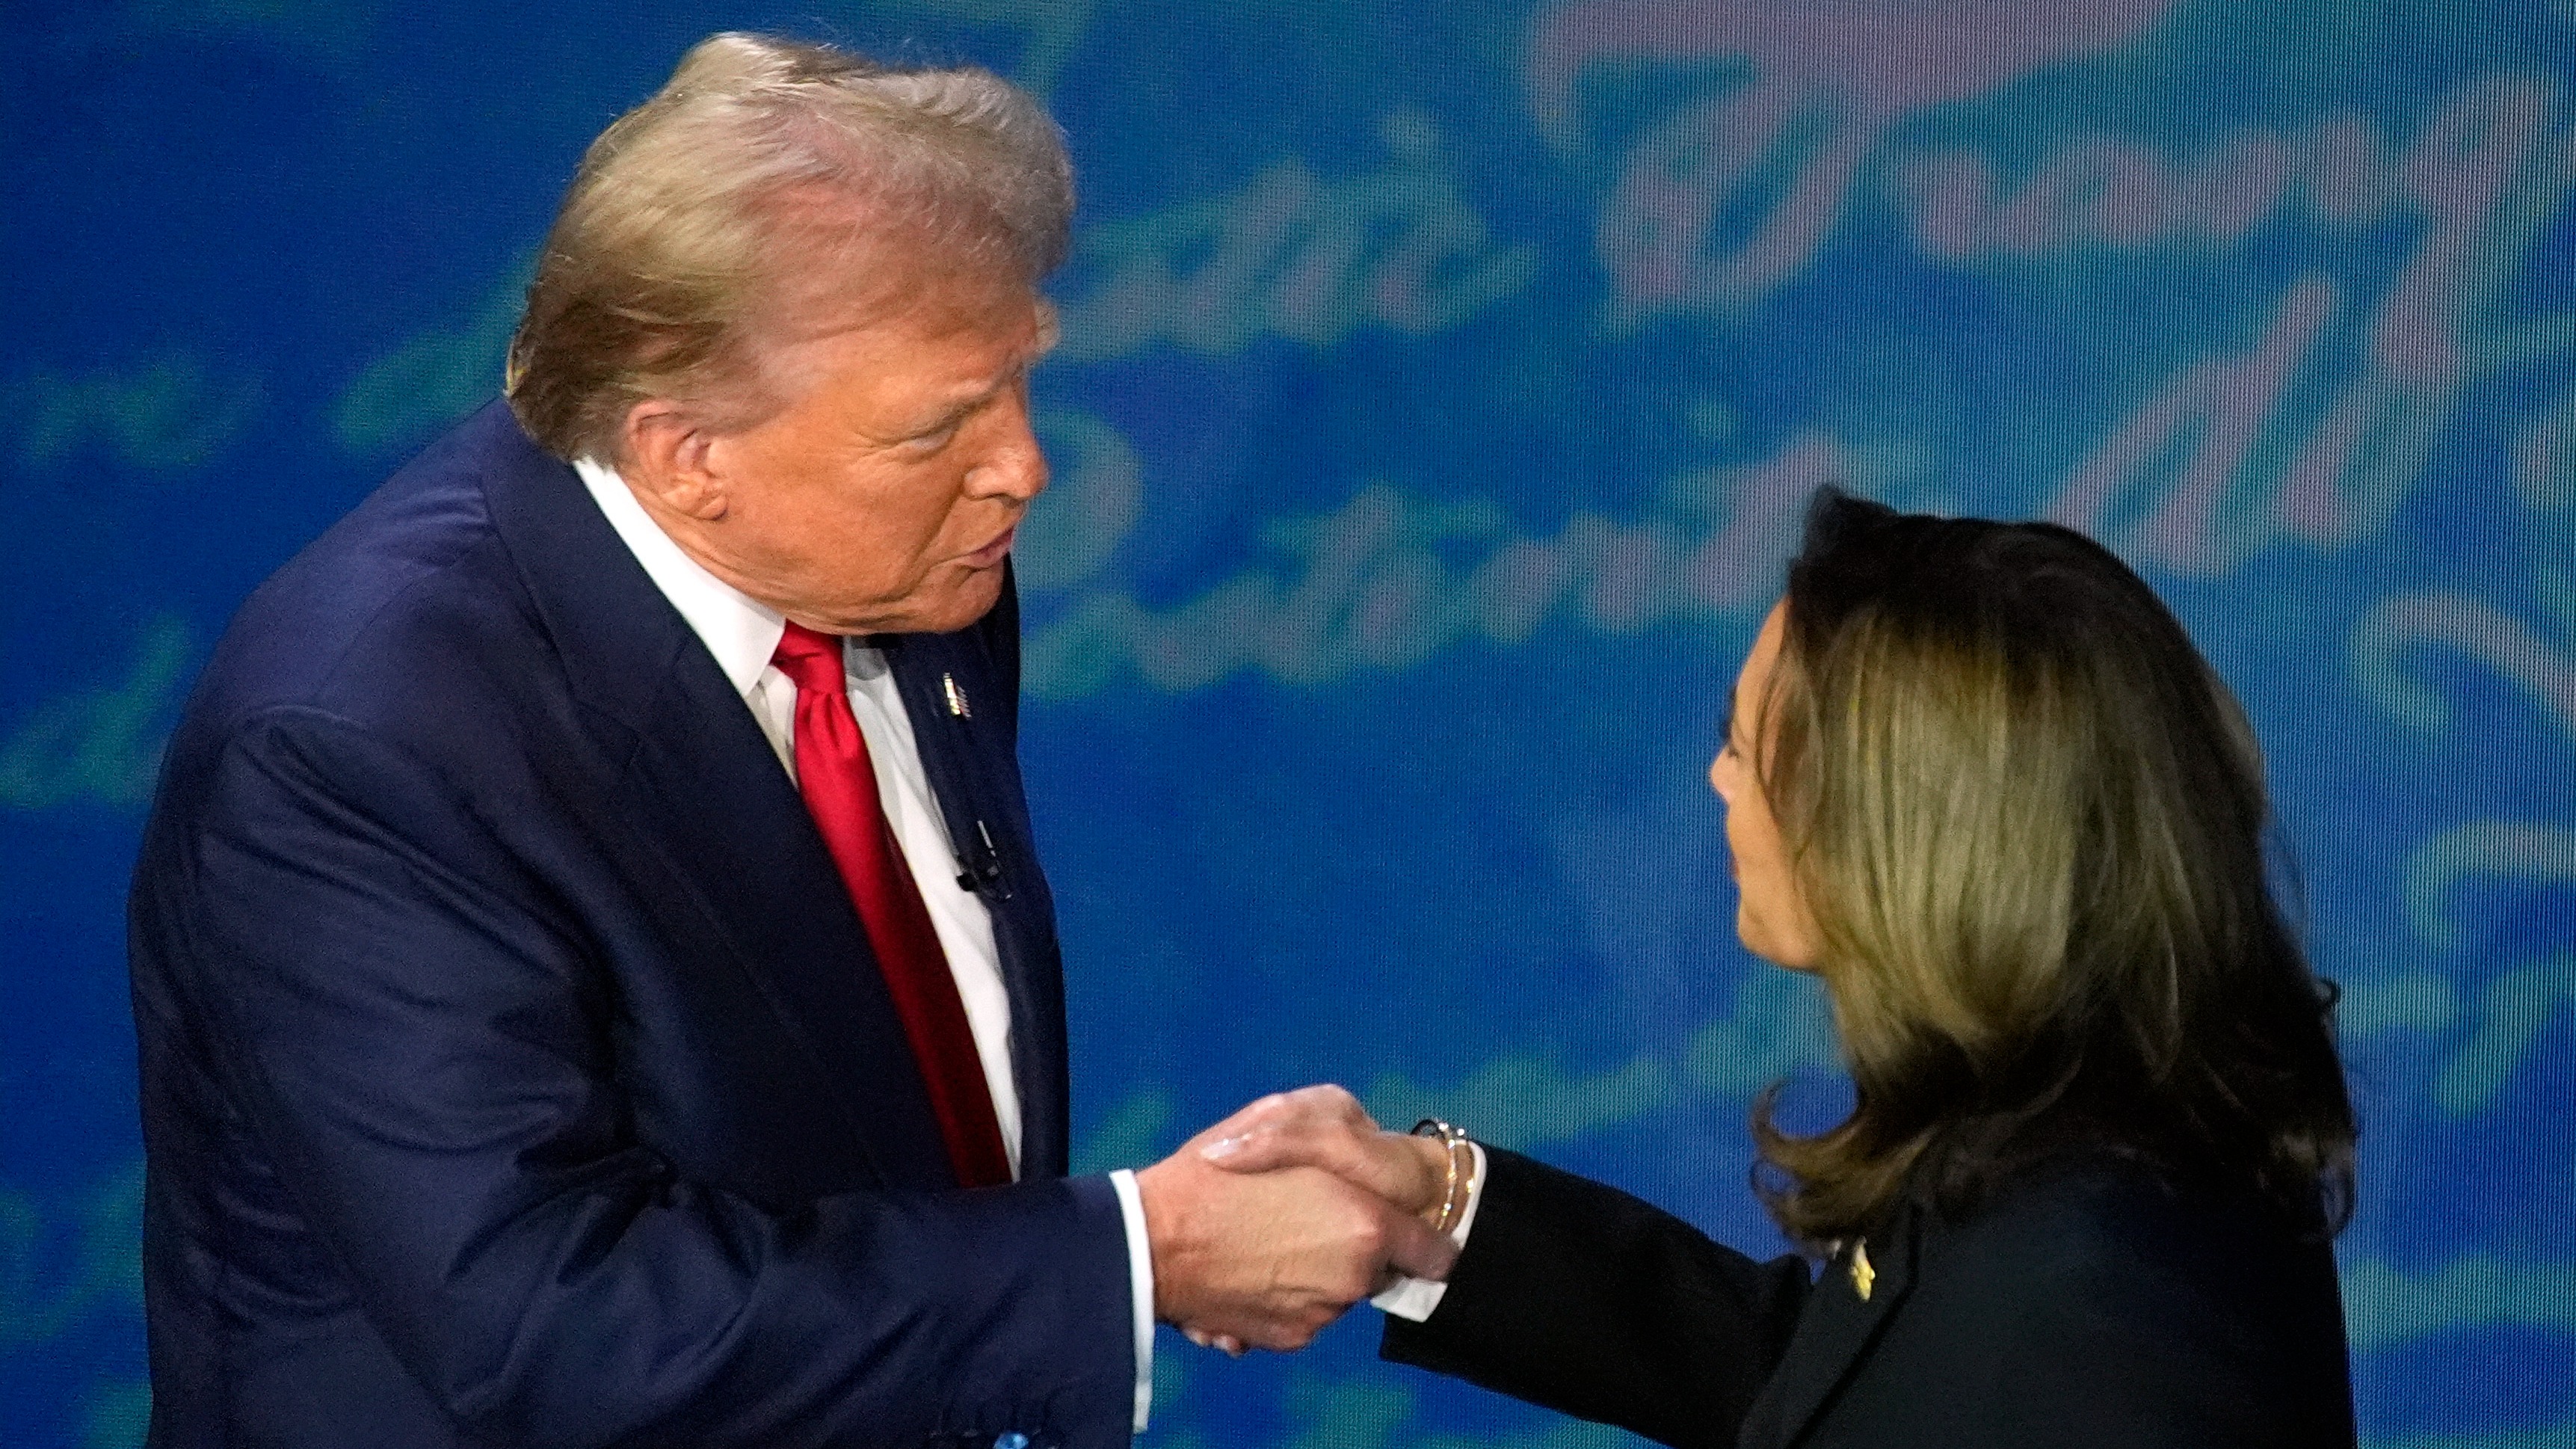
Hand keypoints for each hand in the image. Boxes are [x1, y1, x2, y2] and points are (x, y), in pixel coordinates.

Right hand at [1134, 1092, 1458, 1354]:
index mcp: (1366, 1227)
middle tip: (1303, 1217)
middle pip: (1378, 1267)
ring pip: (1339, 1290)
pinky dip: (1286, 1295)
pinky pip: (1304, 1313)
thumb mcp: (1285, 1117)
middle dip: (1354, 1244)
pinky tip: (1248, 1266)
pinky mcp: (1288, 1338)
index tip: (1402, 1226)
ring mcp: (1322, 1315)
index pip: (1433, 1252)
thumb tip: (1370, 1139)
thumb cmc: (1216, 1174)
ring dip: (1318, 1269)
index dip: (1420, 1235)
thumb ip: (1344, 1128)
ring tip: (1265, 1238)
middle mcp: (1353, 1280)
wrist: (1149, 1244)